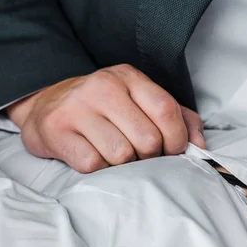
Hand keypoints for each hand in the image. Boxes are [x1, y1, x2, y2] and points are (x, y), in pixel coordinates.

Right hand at [7, 64, 204, 172]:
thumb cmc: (106, 109)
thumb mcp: (143, 102)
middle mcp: (103, 86)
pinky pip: (93, 164)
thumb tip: (199, 146)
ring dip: (124, 164)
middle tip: (141, 155)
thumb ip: (179, 119)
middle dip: (150, 156)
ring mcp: (77, 107)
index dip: (176, 138)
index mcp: (129, 77)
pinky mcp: (57, 130)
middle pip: (147, 139)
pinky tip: (94, 155)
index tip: (173, 151)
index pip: (166, 110)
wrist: (47, 106)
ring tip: (115, 153)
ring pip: (121, 155)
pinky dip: (99, 168)